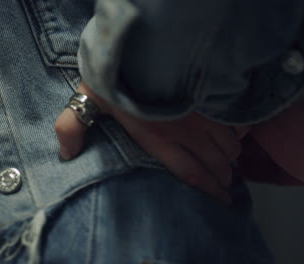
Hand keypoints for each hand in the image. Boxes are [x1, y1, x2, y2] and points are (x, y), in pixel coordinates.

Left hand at [55, 81, 248, 202]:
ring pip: (228, 143)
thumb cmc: (116, 73)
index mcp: (159, 137)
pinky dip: (237, 132)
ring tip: (228, 165)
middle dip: (223, 178)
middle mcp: (186, 130)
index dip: (209, 190)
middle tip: (226, 188)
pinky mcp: (211, 96)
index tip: (222, 200)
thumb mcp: (87, 99)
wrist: (144, 41)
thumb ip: (72, 127)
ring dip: (231, 158)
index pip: (191, 172)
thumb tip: (66, 154)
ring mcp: (202, 113)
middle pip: (216, 162)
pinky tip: (233, 135)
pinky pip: (234, 120)